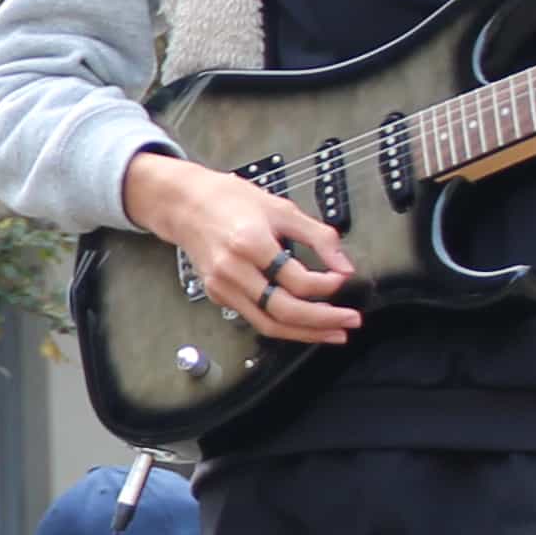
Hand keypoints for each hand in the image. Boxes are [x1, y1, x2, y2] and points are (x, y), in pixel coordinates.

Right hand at [118, 152, 356, 345]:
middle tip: (350, 320)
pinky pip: (256, 319)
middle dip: (323, 320)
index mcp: (250, 244)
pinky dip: (283, 326)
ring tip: (333, 332)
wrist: (185, 205)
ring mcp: (222, 286)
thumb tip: (345, 266)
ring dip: (305, 333)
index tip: (343, 279)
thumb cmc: (230, 201)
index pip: (297, 280)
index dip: (328, 285)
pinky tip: (304, 324)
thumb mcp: (281, 209)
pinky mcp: (218, 295)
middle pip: (284, 310)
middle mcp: (233, 270)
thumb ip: (319, 237)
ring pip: (269, 324)